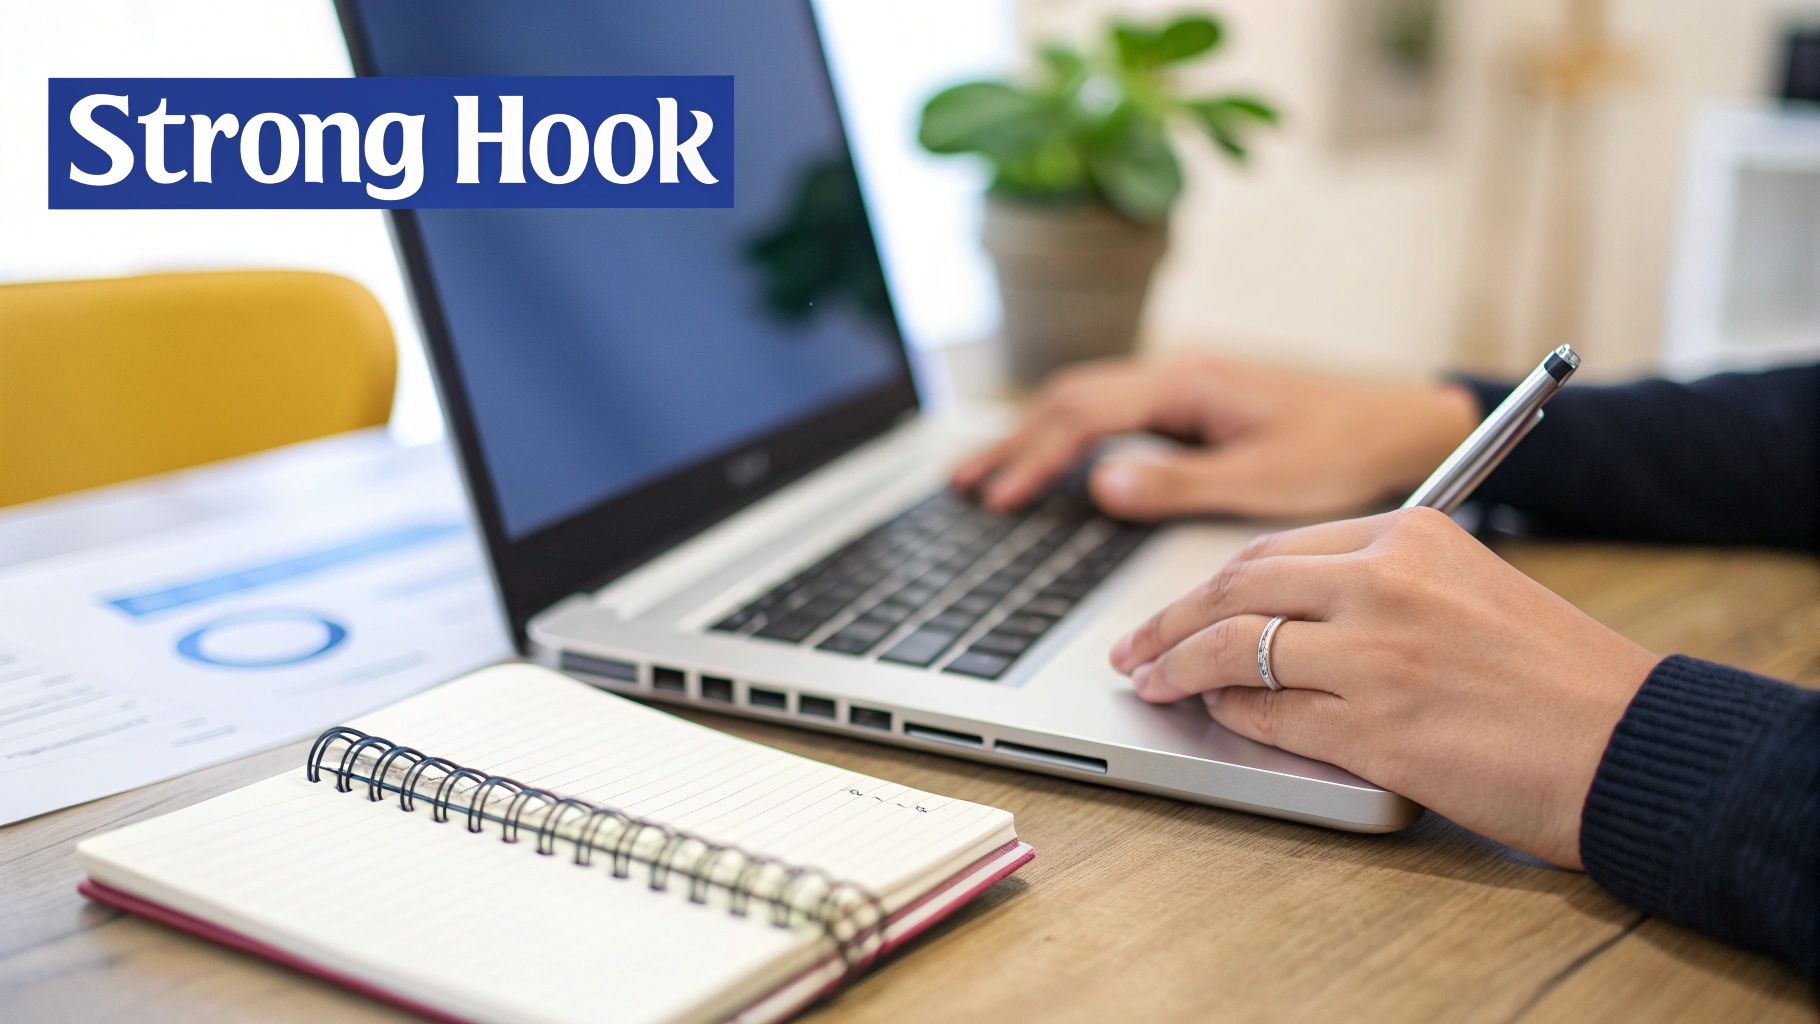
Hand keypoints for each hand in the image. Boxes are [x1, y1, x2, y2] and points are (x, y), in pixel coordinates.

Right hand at [952, 354, 1480, 518]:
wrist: (1403, 426)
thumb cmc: (1346, 449)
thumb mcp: (1264, 478)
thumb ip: (1178, 483)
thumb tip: (1101, 485)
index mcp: (1188, 386)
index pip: (1085, 416)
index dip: (1034, 457)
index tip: (998, 496)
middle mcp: (1178, 375)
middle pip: (1070, 399)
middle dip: (1014, 442)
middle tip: (964, 484)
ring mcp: (1183, 387)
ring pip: (1086, 401)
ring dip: (1034, 435)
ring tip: (987, 473)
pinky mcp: (1193, 406)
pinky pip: (1112, 412)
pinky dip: (1068, 435)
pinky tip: (1054, 460)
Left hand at [1109, 507, 1659, 867]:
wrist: (1630, 744)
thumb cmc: (1554, 677)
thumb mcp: (1468, 589)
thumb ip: (1378, 585)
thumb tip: (1277, 613)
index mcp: (1410, 535)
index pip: (1275, 549)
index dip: (1210, 585)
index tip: (1178, 607)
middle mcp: (1385, 581)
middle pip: (1237, 588)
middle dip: (1168, 620)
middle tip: (1134, 647)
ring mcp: (1373, 653)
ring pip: (1234, 648)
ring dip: (1178, 668)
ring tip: (1152, 683)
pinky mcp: (1372, 726)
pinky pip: (1264, 711)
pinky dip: (1228, 714)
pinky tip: (1216, 716)